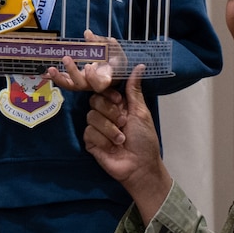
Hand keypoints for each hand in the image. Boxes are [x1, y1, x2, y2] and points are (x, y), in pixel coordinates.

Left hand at [48, 30, 127, 91]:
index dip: (93, 78)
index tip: (89, 66)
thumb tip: (87, 33)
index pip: (100, 83)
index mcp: (107, 77)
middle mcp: (94, 83)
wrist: (115, 68)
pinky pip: (65, 81)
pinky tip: (44, 72)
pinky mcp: (75, 80)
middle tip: (66, 58)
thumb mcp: (113, 47)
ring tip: (50, 69)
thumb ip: (100, 41)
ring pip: (71, 86)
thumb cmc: (116, 58)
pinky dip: (55, 77)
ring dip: (59, 78)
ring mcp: (84, 83)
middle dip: (72, 72)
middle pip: (82, 85)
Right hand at [81, 66, 171, 220]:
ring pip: (91, 116)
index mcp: (118, 104)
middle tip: (123, 123)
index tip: (117, 100)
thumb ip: (134, 89)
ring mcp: (96, 127)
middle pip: (95, 100)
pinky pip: (88, 132)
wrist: (139, 166)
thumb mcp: (140, 112)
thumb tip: (139, 66)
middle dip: (111, 112)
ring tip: (121, 139)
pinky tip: (112, 147)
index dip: (108, 92)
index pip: (103, 89)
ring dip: (109, 129)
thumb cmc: (144, 140)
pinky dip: (103, 140)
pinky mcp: (89, 140)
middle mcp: (105, 113)